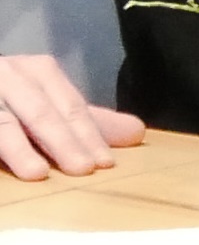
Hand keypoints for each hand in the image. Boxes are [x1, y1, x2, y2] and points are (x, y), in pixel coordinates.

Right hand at [0, 53, 145, 178]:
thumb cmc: (10, 97)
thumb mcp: (49, 103)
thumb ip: (88, 120)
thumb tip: (137, 133)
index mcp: (37, 71)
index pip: (70, 106)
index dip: (88, 134)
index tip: (104, 164)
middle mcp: (8, 74)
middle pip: (39, 111)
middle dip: (61, 140)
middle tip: (82, 169)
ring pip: (1, 122)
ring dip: (18, 148)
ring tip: (38, 173)